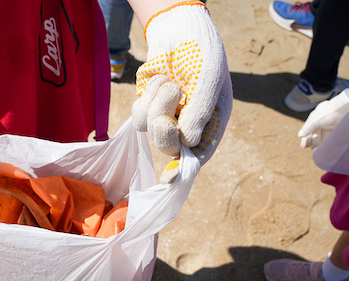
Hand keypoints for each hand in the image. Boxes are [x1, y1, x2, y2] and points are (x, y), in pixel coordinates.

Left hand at [132, 2, 232, 183]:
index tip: (169, 180)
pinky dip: (147, 96)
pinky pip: (138, 115)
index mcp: (210, 126)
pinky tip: (159, 81)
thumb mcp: (209, 80)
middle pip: (168, 148)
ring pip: (150, 129)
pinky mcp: (147, 109)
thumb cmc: (202, 55)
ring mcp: (166, 120)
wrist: (181, 32)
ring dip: (158, 102)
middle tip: (172, 95)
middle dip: (165, 127)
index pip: (196, 157)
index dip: (183, 172)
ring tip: (171, 83)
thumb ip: (200, 111)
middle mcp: (187, 128)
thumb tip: (188, 143)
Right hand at [298, 89, 348, 148]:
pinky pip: (332, 137)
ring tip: (320, 151)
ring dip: (321, 144)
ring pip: (324, 137)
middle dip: (314, 142)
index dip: (306, 138)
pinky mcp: (339, 128)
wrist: (346, 106)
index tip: (304, 146)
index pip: (308, 130)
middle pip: (316, 135)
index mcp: (315, 119)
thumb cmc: (329, 111)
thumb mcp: (315, 119)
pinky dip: (329, 142)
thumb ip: (307, 128)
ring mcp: (332, 125)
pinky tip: (327, 147)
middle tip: (314, 150)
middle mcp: (323, 122)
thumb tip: (299, 135)